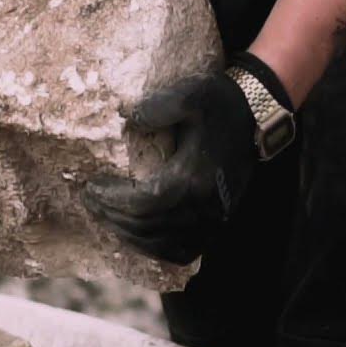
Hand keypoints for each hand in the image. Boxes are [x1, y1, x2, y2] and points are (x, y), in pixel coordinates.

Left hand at [81, 54, 281, 264]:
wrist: (256, 116)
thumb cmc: (220, 103)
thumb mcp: (190, 94)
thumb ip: (156, 107)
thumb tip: (124, 119)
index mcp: (193, 178)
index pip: (141, 203)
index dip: (111, 200)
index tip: (90, 188)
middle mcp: (204, 206)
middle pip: (146, 227)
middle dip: (112, 217)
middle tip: (89, 202)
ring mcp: (213, 220)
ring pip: (161, 245)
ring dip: (128, 234)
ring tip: (105, 217)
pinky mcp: (217, 224)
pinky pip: (181, 252)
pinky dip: (154, 248)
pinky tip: (136, 234)